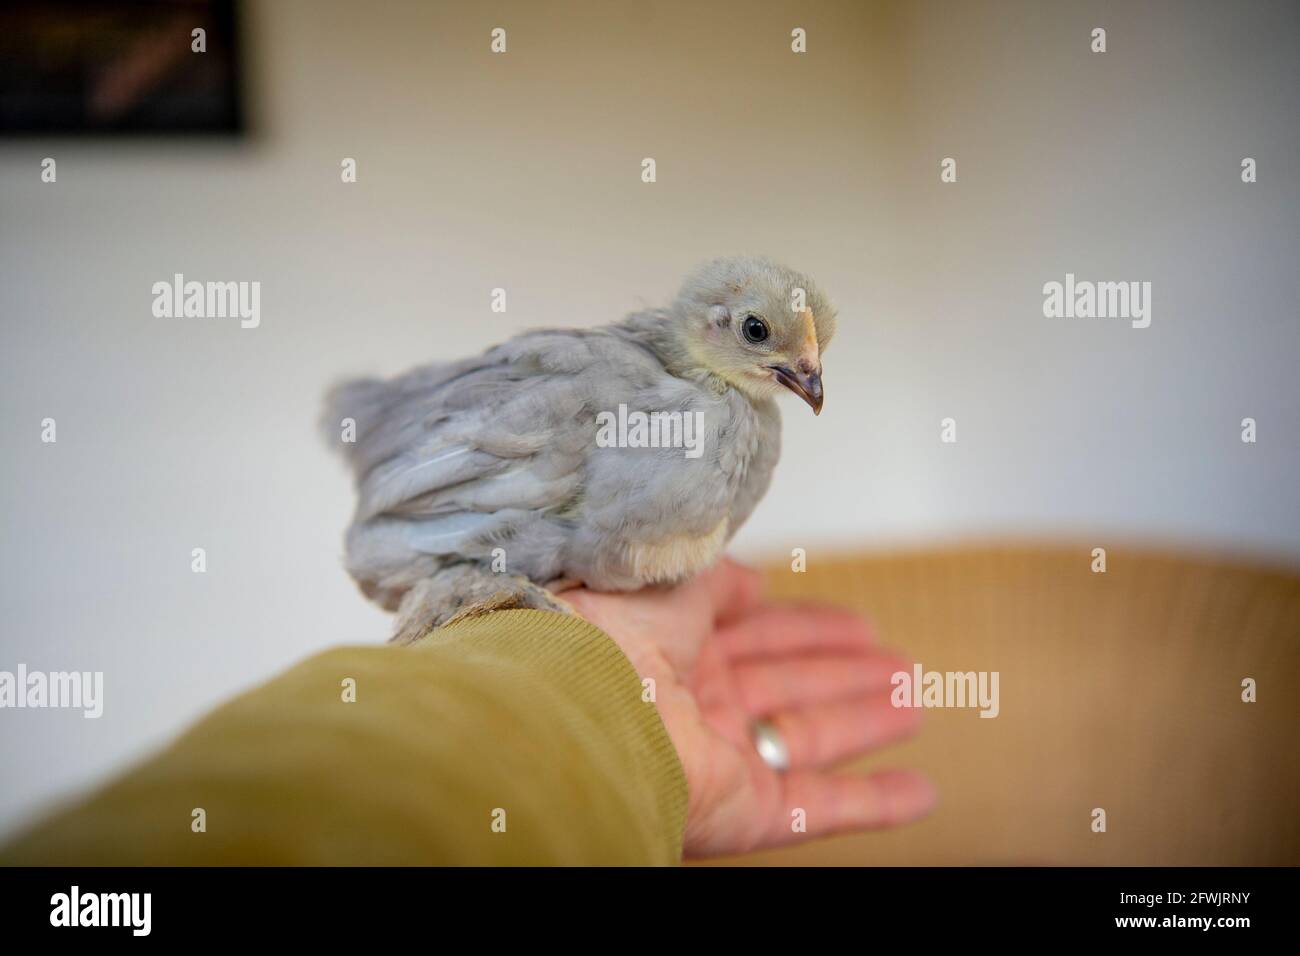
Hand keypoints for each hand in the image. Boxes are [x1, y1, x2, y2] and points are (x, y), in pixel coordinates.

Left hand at [563, 559, 934, 857]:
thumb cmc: (612, 624)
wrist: (578, 701)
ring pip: (807, 739)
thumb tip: (758, 581)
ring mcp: (719, 757)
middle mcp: (694, 701)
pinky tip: (919, 790)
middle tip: (901, 666)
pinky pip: (818, 807)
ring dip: (865, 724)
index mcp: (671, 643)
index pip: (755, 635)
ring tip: (914, 705)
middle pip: (788, 685)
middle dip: (845, 674)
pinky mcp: (742, 809)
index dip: (808, 627)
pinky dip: (872, 802)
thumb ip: (719, 576)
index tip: (860, 624)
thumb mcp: (676, 571)